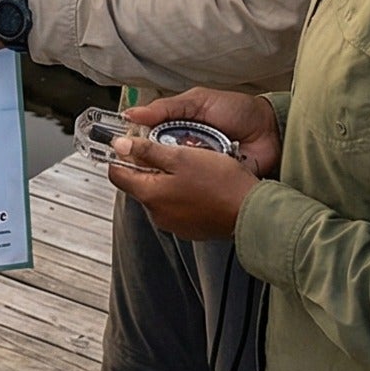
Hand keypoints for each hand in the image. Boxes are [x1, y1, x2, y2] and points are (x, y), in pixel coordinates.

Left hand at [107, 134, 261, 241]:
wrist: (252, 211)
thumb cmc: (220, 182)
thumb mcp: (181, 156)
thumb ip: (147, 150)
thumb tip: (119, 145)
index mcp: (151, 195)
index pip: (117, 174)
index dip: (121, 155)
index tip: (129, 143)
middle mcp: (158, 214)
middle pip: (139, 183)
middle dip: (148, 165)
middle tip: (167, 148)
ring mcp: (174, 223)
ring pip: (159, 193)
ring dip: (166, 178)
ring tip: (187, 163)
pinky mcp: (190, 227)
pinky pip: (176, 205)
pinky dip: (181, 191)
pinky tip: (198, 181)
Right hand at [126, 88, 282, 178]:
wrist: (271, 130)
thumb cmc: (236, 110)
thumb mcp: (197, 101)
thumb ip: (165, 108)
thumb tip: (131, 114)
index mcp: (175, 130)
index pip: (147, 141)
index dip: (136, 145)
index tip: (123, 148)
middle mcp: (184, 151)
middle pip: (158, 162)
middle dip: (154, 161)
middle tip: (155, 158)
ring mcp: (198, 170)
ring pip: (176, 176)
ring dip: (177, 170)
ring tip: (182, 163)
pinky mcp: (213, 185)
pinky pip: (198, 187)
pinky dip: (196, 183)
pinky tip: (196, 179)